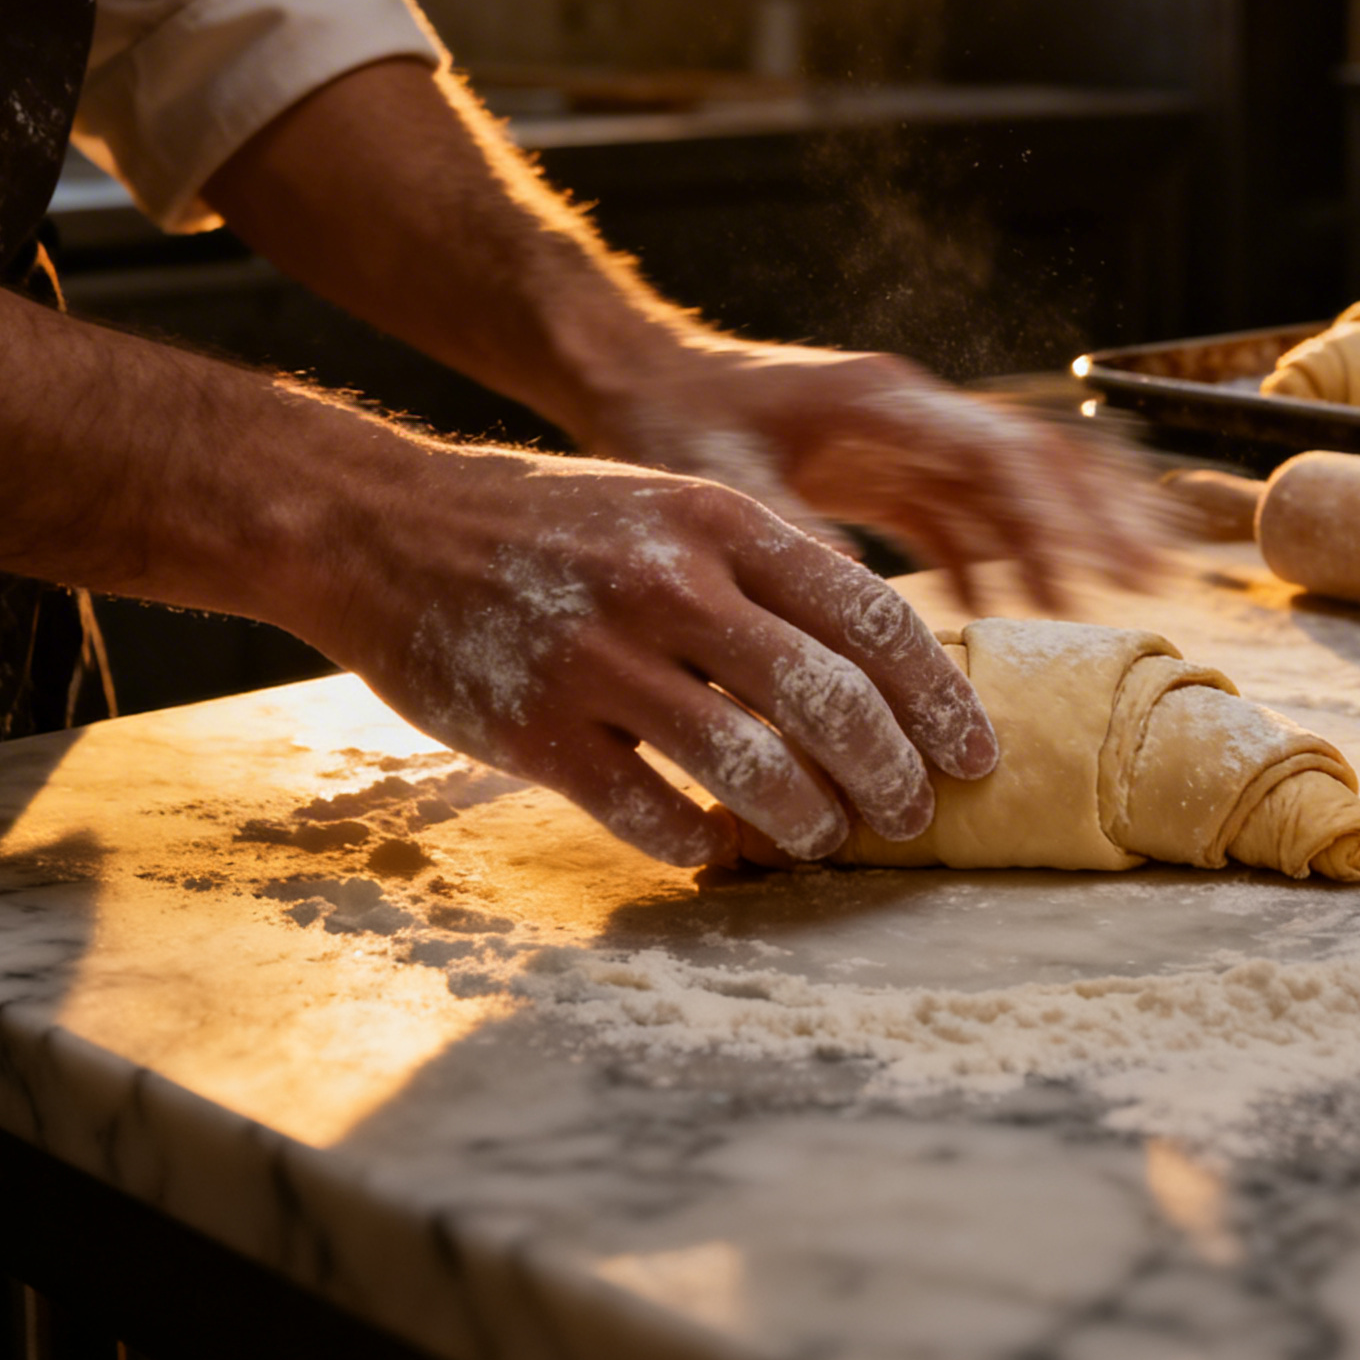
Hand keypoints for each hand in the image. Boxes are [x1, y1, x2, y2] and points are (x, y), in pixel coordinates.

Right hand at [316, 445, 997, 865]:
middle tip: (914, 816)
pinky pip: (648, 814)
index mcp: (720, 521)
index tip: (976, 753)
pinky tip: (716, 851)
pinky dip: (700, 846)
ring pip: (750, 768)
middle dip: (892, 776)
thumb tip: (875, 667)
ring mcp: (601, 658)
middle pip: (828, 701)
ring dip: (807, 824)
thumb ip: (764, 572)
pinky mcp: (535, 729)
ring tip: (825, 842)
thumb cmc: (549, 526)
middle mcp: (672, 583)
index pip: (872, 616)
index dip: (938, 698)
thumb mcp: (669, 507)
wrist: (382, 524)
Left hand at [579, 339, 1164, 610]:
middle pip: (1034, 458)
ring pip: (1012, 485)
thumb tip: (859, 605)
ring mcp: (902, 442)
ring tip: (1123, 592)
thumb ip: (789, 531)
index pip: (1000, 453)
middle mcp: (909, 415)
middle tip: (1155, 577)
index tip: (1097, 573)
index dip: (1057, 514)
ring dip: (1066, 535)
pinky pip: (963, 515)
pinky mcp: (883, 472)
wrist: (631, 376)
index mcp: (883, 404)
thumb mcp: (719, 481)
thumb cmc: (667, 418)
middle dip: (1098, 513)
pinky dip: (999, 557)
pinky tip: (1014, 612)